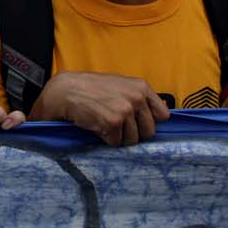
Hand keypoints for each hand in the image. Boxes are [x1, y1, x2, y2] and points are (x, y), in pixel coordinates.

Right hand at [33, 71, 170, 145]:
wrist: (65, 91)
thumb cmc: (91, 88)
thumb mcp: (120, 85)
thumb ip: (139, 97)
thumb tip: (161, 115)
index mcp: (141, 87)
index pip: (163, 115)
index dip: (149, 121)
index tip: (137, 121)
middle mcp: (136, 98)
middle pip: (149, 131)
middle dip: (134, 132)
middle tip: (117, 123)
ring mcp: (125, 111)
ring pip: (133, 140)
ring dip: (119, 137)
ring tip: (104, 122)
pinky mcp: (113, 123)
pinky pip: (116, 143)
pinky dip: (106, 139)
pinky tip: (97, 125)